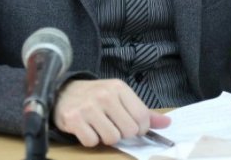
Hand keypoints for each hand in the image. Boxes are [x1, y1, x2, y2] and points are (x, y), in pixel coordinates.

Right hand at [53, 79, 171, 146]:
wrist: (63, 92)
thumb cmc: (96, 97)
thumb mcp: (120, 97)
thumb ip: (143, 112)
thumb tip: (167, 123)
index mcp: (119, 88)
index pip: (142, 117)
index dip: (140, 128)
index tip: (131, 126)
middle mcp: (104, 95)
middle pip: (128, 131)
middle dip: (122, 133)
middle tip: (112, 124)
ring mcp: (88, 107)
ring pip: (111, 138)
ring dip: (106, 137)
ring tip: (98, 126)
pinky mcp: (73, 119)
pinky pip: (92, 142)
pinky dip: (90, 139)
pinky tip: (86, 128)